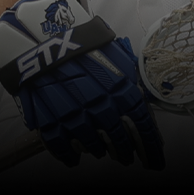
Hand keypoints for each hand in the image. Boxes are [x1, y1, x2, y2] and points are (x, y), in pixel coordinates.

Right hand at [0, 0, 163, 168]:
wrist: (38, 33)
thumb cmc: (79, 39)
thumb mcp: (112, 51)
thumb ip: (129, 77)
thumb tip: (141, 99)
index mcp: (120, 88)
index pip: (142, 125)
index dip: (151, 146)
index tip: (155, 160)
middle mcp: (100, 106)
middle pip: (120, 139)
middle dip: (127, 151)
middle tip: (128, 156)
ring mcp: (74, 116)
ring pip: (93, 146)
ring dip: (100, 151)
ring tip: (102, 152)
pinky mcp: (49, 121)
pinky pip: (62, 147)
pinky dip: (70, 156)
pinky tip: (75, 157)